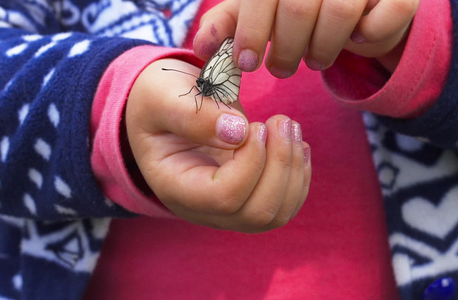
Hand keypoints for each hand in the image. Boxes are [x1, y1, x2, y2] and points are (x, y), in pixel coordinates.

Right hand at [126, 58, 311, 232]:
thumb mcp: (162, 96)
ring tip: (290, 127)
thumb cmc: (158, 99)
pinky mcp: (246, 197)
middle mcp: (201, 206)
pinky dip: (299, 175)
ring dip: (293, 170)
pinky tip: (295, 143)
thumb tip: (238, 133)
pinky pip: (283, 204)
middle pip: (255, 214)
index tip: (256, 125)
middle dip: (280, 167)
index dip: (251, 163)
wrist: (165, 107)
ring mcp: (226, 207)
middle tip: (282, 121)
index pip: (224, 197)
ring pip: (275, 214)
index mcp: (176, 186)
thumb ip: (192, 114)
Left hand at [193, 0, 418, 76]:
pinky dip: (367, 37)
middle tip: (280, 70)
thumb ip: (229, 24)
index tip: (248, 63)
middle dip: (285, 50)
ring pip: (341, 13)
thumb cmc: (298, 8)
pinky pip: (386, 15)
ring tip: (312, 60)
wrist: (357, 1)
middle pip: (300, 6)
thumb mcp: (257, 12)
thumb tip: (201, 48)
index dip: (252, 30)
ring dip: (322, 49)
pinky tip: (356, 39)